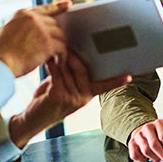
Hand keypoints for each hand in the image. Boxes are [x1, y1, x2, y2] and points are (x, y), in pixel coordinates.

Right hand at [0, 0, 71, 77]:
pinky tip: (59, 63)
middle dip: (56, 36)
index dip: (57, 7)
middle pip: (54, 24)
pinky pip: (62, 48)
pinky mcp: (47, 42)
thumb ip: (20, 29)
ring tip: (58, 59)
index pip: (44, 9)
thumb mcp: (6, 33)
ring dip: (60, 48)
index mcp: (21, 14)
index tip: (68, 4)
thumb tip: (28, 35)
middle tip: (57, 49)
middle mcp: (32, 18)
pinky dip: (62, 56)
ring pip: (60, 36)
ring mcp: (41, 29)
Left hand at [9, 53, 129, 147]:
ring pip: (69, 70)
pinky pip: (58, 74)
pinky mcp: (58, 96)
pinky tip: (48, 58)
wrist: (33, 119)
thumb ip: (71, 73)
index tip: (129, 77)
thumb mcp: (65, 86)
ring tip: (54, 48)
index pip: (105, 87)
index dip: (117, 81)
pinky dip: (53, 65)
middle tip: (67, 43)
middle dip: (75, 55)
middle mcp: (83, 98)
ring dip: (60, 58)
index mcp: (88, 95)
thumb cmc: (50, 98)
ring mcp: (72, 98)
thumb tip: (72, 51)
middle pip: (83, 70)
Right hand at [127, 119, 162, 161]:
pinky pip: (136, 155)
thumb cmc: (161, 134)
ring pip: (146, 151)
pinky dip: (143, 160)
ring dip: (155, 158)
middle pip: (154, 145)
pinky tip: (148, 158)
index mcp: (159, 124)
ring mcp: (138, 135)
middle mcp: (147, 127)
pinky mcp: (131, 143)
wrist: (146, 131)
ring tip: (159, 158)